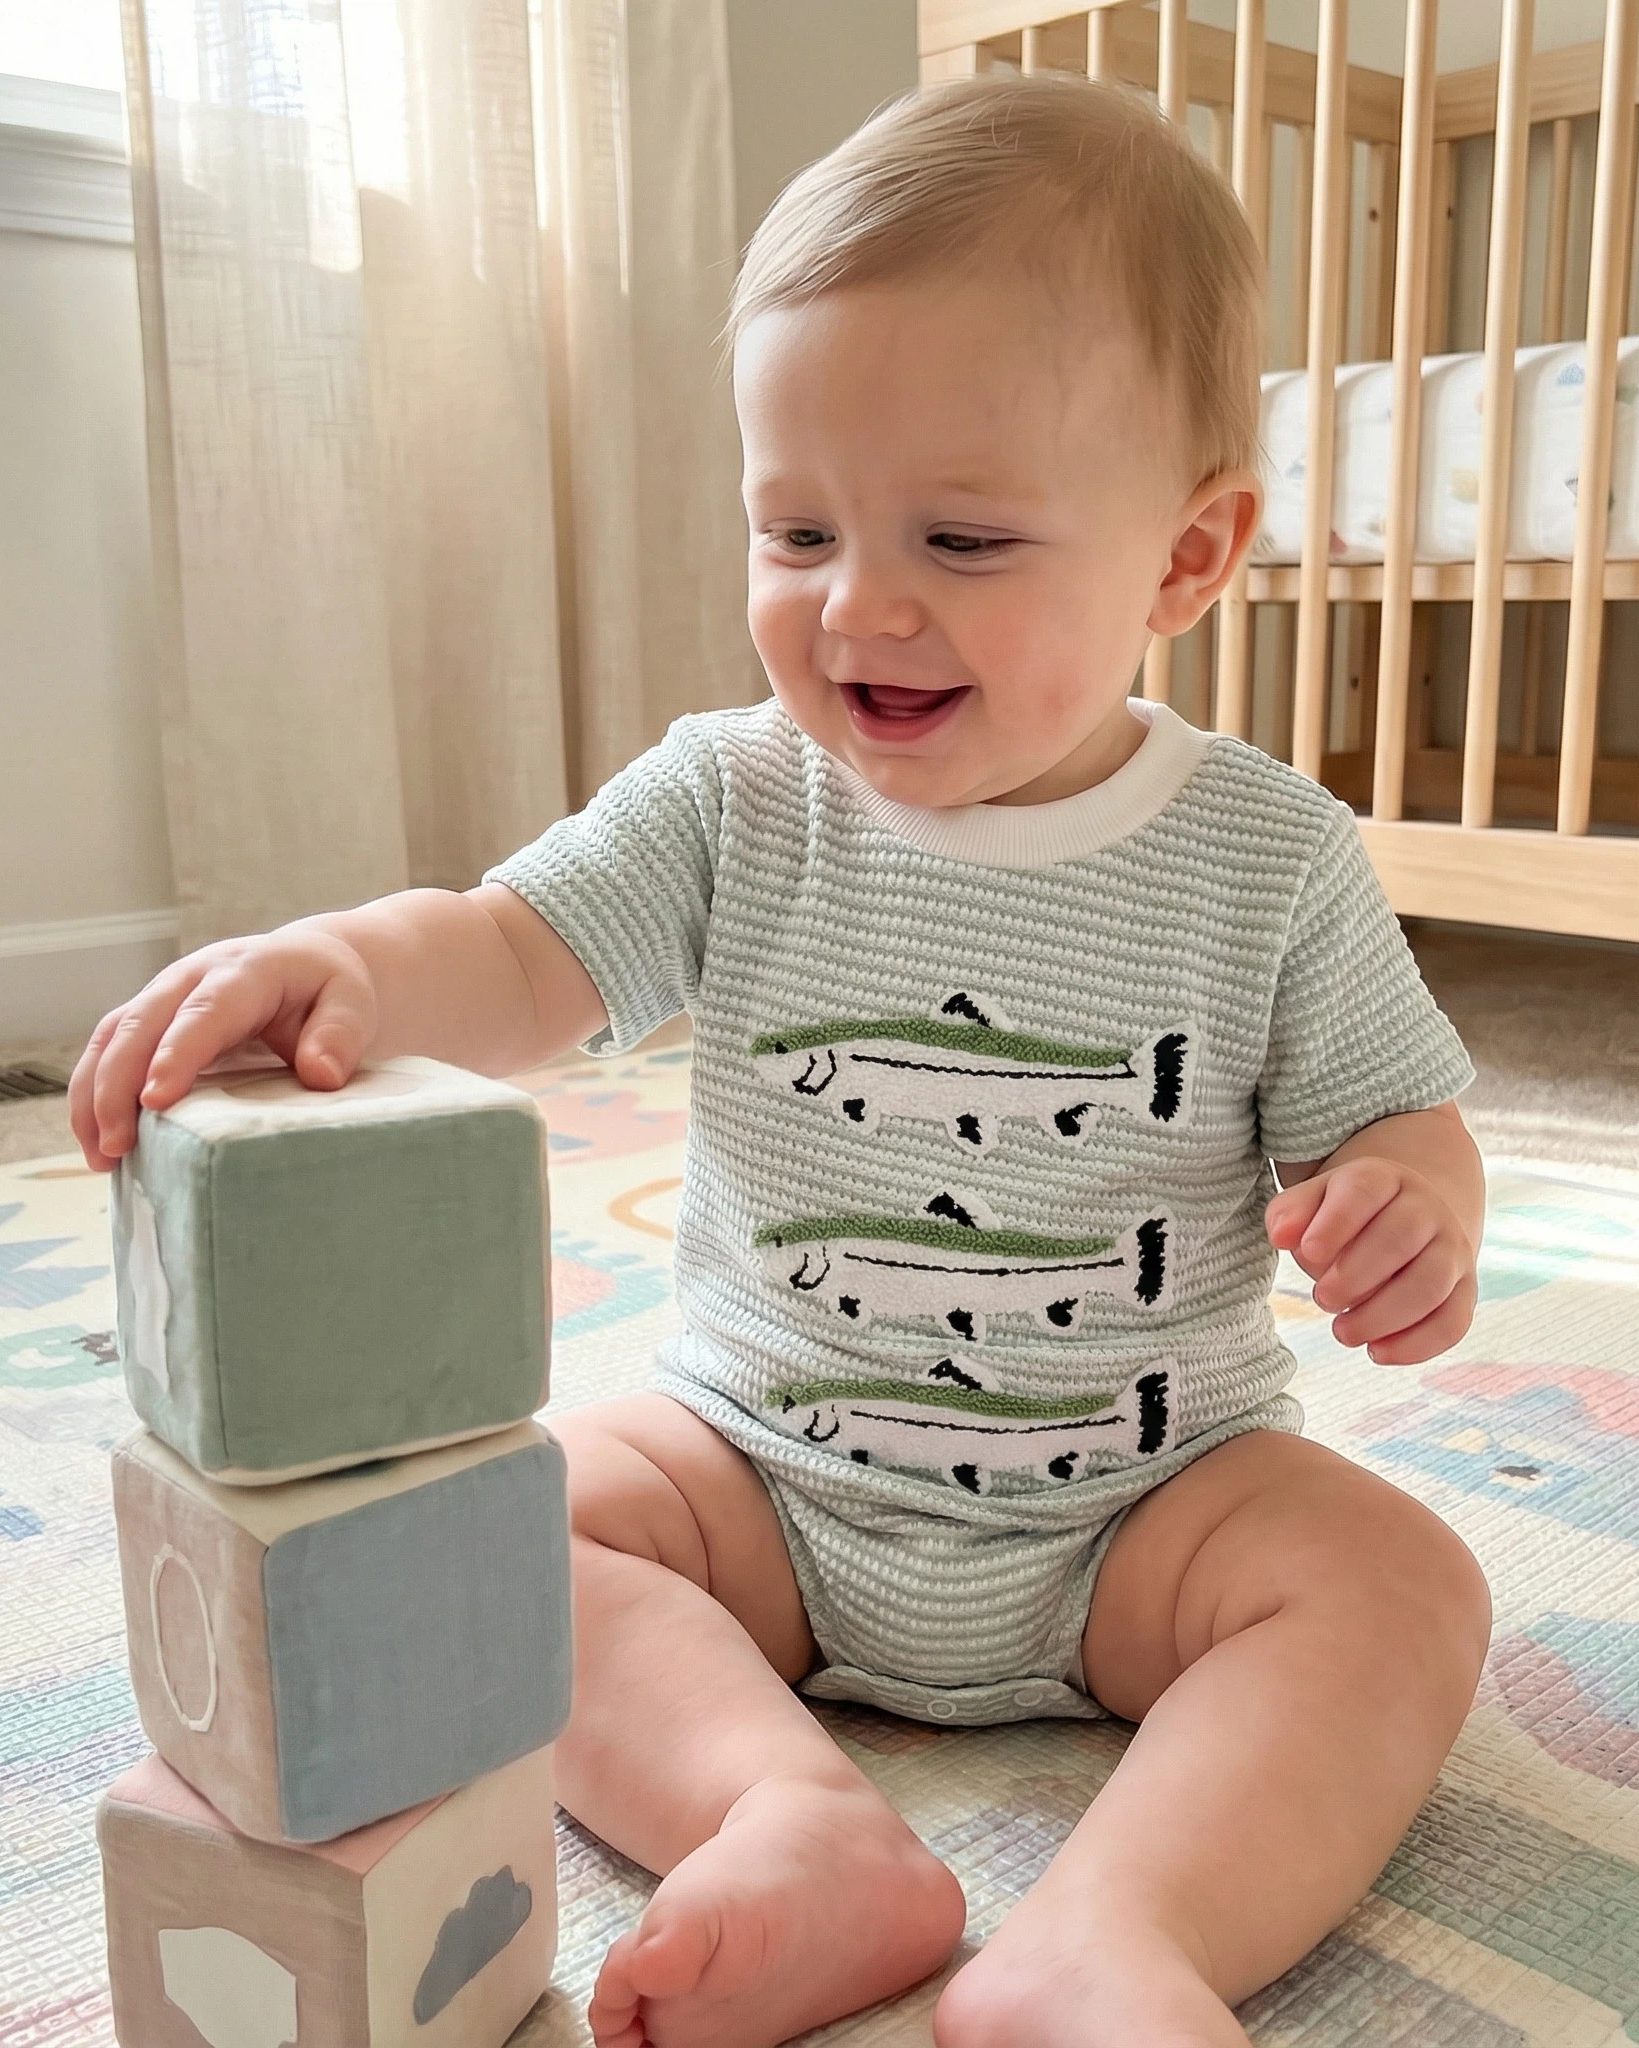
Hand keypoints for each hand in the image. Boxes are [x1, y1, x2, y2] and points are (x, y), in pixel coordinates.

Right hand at [69, 928, 377, 1172]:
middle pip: (140, 1024)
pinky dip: (94, 1095)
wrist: (308, 964)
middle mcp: (192, 978)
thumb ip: (339, 1035)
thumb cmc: (328, 990)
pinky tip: (100, 1142)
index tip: (156, 1100)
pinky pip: (108, 1051)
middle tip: (117, 1145)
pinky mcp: (150, 1019)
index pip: (204, 1013)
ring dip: (94, 1095)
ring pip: (111, 1037)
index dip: (176, 1054)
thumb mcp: (351, 1004)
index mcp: (244, 971)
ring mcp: (164, 996)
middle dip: (117, 1085)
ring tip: (101, 1155)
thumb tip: (320, 1075)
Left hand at [1265, 1156, 1477, 1365]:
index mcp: (1384, 1179)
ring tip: (1342, 1331)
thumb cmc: (1345, 1217)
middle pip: (1400, 1239)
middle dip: (1355, 1276)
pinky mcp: (1464, 1290)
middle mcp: (1426, 1209)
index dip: (1336, 1223)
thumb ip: (1290, 1213)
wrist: (1405, 1220)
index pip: (1365, 1191)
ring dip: (1382, 1316)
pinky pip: (1453, 1321)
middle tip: (1321, 1298)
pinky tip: (1377, 1352)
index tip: (1307, 1252)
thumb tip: (1281, 1236)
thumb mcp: (1314, 1202)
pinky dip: (1416, 1344)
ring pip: (1429, 1285)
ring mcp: (1452, 1249)